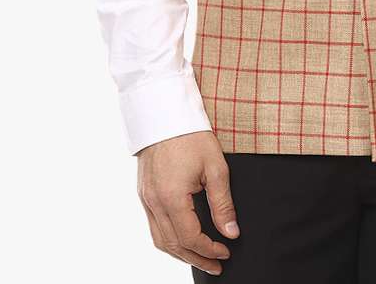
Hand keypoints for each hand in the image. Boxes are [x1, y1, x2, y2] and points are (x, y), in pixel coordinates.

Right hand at [136, 129, 239, 274]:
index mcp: (172, 197)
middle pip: (173, 245)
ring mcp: (145, 198)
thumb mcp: (215, 167)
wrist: (165, 111)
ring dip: (180, 253)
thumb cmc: (192, 135)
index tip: (226, 250)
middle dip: (196, 258)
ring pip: (160, 239)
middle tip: (216, 265)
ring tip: (200, 257)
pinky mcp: (143, 192)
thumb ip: (223, 203)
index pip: (190, 237)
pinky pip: (153, 226)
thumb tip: (231, 232)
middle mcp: (154, 202)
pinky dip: (168, 239)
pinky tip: (182, 238)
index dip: (209, 249)